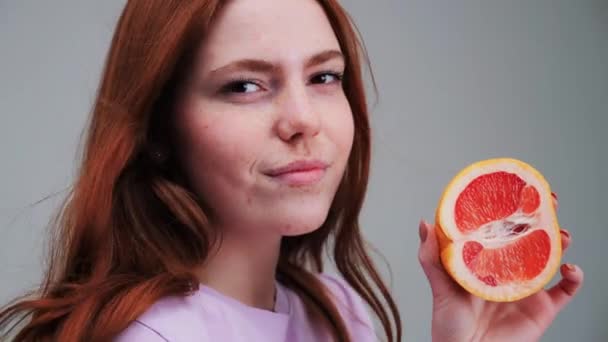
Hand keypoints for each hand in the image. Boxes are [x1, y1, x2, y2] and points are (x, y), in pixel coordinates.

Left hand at [418, 193, 583, 341]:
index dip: (511, 210)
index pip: (501, 229)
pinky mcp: (542, 308)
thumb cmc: (449, 324)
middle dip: (541, 218)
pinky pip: (566, 290)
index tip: (517, 190)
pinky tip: (570, 267)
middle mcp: (508, 269)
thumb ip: (431, 256)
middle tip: (547, 202)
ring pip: (551, 257)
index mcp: (485, 260)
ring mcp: (527, 287)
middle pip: (530, 237)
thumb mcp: (438, 285)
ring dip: (560, 241)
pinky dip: (576, 277)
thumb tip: (425, 223)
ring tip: (561, 233)